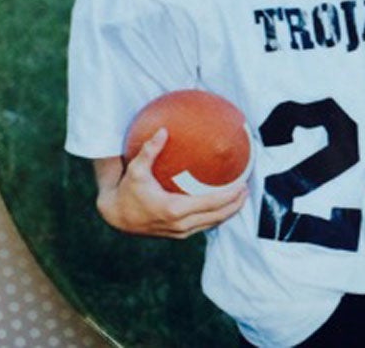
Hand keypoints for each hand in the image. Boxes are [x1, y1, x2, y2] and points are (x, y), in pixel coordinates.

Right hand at [93, 128, 247, 238]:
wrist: (117, 216)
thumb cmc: (127, 190)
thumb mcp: (136, 169)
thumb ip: (149, 150)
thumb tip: (163, 130)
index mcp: (174, 209)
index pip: (211, 203)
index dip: (230, 196)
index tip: (243, 185)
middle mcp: (180, 224)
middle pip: (217, 216)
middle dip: (236, 204)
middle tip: (248, 189)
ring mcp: (180, 232)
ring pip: (212, 223)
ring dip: (229, 212)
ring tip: (241, 197)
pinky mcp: (179, 234)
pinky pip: (204, 225)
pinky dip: (216, 216)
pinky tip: (224, 204)